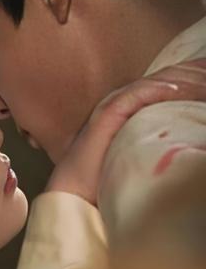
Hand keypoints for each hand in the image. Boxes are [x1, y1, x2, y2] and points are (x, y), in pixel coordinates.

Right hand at [46, 58, 205, 203]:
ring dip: (182, 81)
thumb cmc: (105, 180)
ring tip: (204, 81)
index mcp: (131, 109)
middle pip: (164, 80)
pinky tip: (175, 90)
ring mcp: (113, 106)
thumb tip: (186, 143)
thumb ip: (157, 142)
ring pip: (153, 84)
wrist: (76, 193)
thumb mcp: (139, 155)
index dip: (191, 79)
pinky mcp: (106, 115)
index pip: (166, 86)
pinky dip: (156, 91)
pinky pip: (135, 96)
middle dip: (193, 74)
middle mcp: (122, 102)